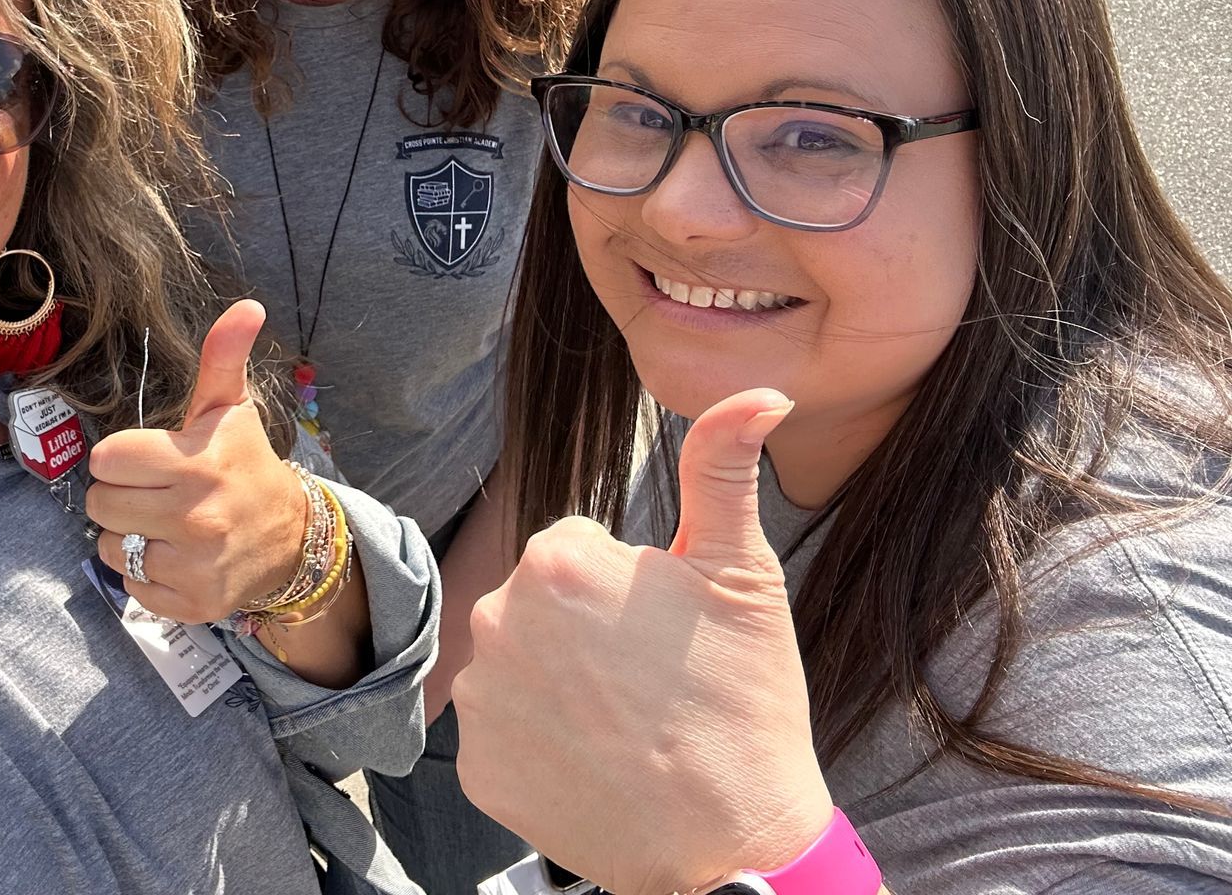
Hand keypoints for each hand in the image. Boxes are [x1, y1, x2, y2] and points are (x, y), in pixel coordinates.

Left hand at [87, 300, 308, 624]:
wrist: (290, 538)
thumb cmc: (245, 465)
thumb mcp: (231, 409)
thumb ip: (224, 356)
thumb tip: (247, 305)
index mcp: (196, 464)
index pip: (106, 459)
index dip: (122, 457)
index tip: (149, 460)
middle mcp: (194, 517)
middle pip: (100, 504)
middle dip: (122, 496)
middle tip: (155, 493)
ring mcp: (193, 565)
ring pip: (110, 547)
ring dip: (130, 537)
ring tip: (165, 526)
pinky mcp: (190, 604)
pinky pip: (131, 587)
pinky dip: (147, 575)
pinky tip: (176, 557)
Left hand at [452, 389, 833, 894]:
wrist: (735, 843)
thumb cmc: (745, 701)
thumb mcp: (741, 574)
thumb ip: (723, 470)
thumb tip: (758, 392)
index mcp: (557, 558)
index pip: (578, 551)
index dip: (627, 591)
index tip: (665, 635)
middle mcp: (496, 616)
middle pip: (540, 605)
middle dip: (586, 633)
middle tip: (649, 682)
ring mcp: (481, 698)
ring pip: (518, 666)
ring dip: (558, 686)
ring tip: (623, 726)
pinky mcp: (476, 767)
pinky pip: (504, 734)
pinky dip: (540, 746)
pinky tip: (592, 763)